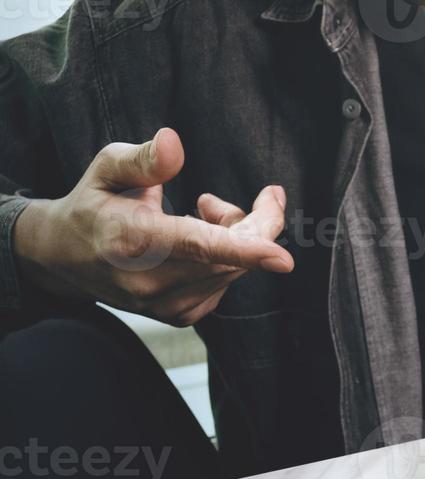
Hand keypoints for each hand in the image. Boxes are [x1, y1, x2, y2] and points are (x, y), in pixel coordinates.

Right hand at [13, 127, 293, 325]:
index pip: (199, 247)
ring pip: (234, 270)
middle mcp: (151, 281)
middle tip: (218, 199)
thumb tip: (173, 141)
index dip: (245, 249)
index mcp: (133, 240)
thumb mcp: (106, 168)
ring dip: (235, 237)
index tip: (282, 257)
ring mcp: (166, 305)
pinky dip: (226, 260)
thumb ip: (143, 159)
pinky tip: (198, 244)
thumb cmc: (93, 205)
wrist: (66, 258)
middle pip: (232, 256)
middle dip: (250, 221)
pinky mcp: (180, 316)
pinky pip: (225, 284)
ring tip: (200, 212)